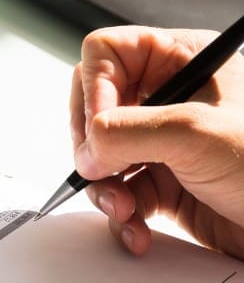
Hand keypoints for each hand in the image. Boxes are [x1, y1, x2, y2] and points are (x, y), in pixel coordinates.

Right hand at [70, 25, 243, 256]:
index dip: (95, 89)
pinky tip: (136, 228)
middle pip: (96, 108)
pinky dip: (121, 215)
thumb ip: (128, 131)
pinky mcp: (166, 183)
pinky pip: (121, 193)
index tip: (98, 129)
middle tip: (102, 170)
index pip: (108, 54)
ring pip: (102, 156)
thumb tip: (87, 147)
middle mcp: (171, 98)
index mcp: (183, 60)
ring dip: (104, 188)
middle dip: (93, 147)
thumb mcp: (195, 134)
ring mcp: (165, 142)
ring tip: (123, 209)